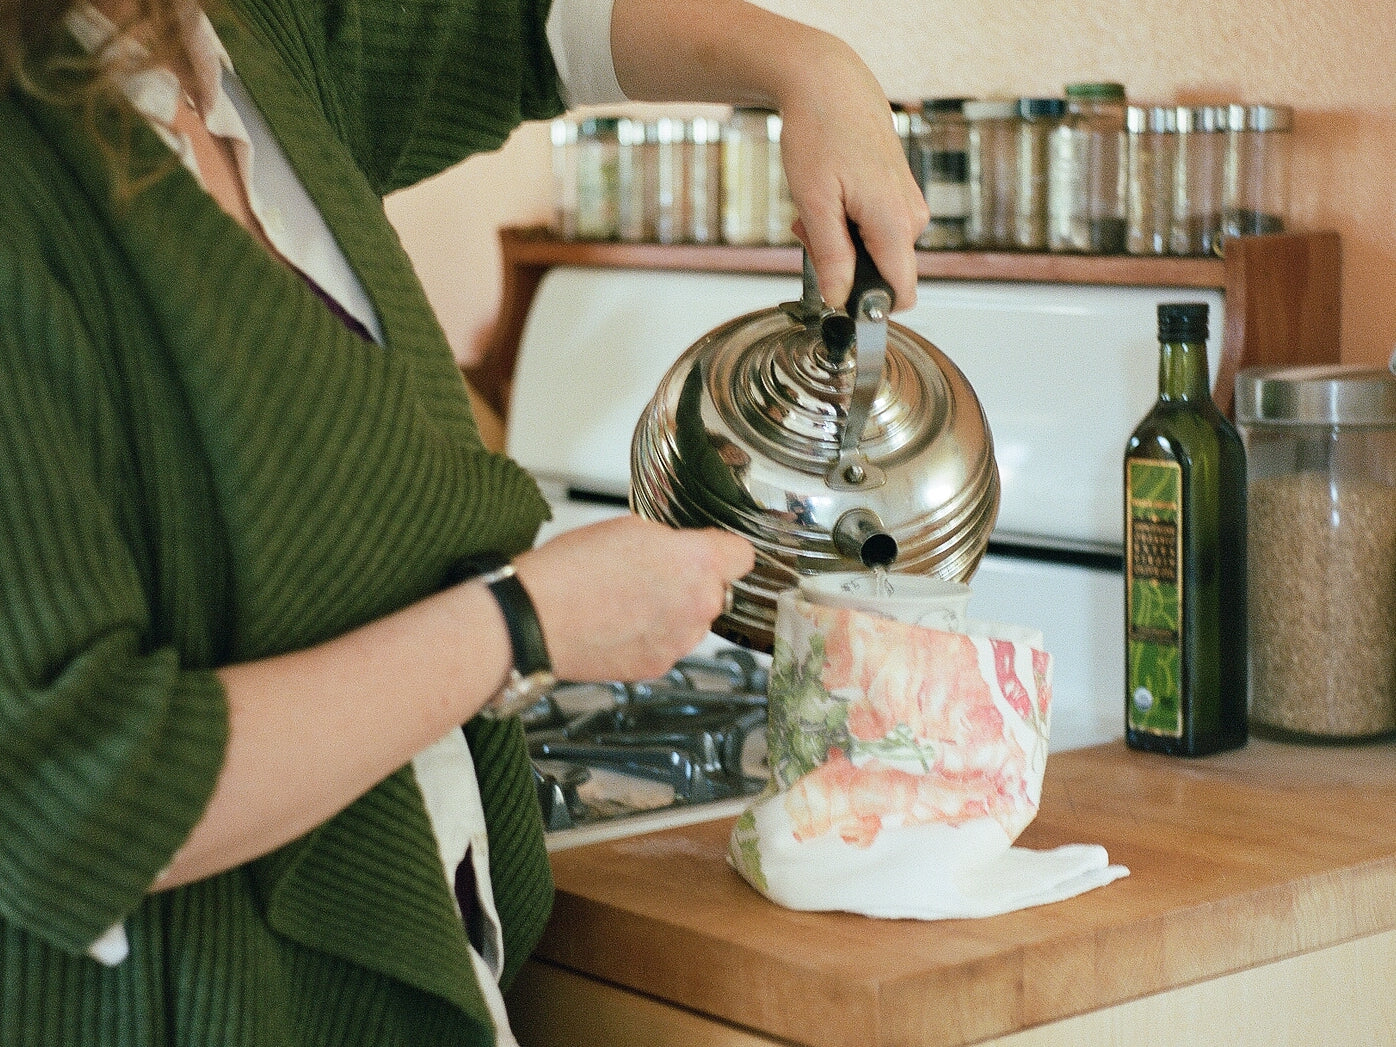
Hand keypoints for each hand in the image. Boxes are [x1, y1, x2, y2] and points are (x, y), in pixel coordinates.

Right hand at [512, 515, 754, 681]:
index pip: (743, 555)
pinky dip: (651, 636)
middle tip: (649, 574)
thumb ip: (670, 541)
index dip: (723, 551)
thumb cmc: (572, 569)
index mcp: (698, 562)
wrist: (535, 619)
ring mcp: (682, 641)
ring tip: (626, 600)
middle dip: (691, 582)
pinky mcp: (660, 666)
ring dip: (672, 611)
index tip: (712, 552)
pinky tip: (618, 623)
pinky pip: (668, 644)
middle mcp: (699, 604)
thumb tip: (681, 547)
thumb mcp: (628, 528)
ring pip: (692, 620)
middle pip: (716, 590)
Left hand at [608, 0, 926, 311]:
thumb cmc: (821, 132)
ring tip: (815, 210)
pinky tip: (829, 200)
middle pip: (883, 274)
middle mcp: (912, 217)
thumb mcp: (815, 203)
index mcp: (895, 222)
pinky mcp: (900, 195)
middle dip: (845, 269)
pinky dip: (849, 226)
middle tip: (809, 236)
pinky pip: (877, 230)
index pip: (901, 294)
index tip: (836, 300)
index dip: (869, 308)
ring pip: (876, 252)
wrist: (830, 83)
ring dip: (842, 245)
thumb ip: (831, 258)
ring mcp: (909, 205)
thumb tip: (840, 299)